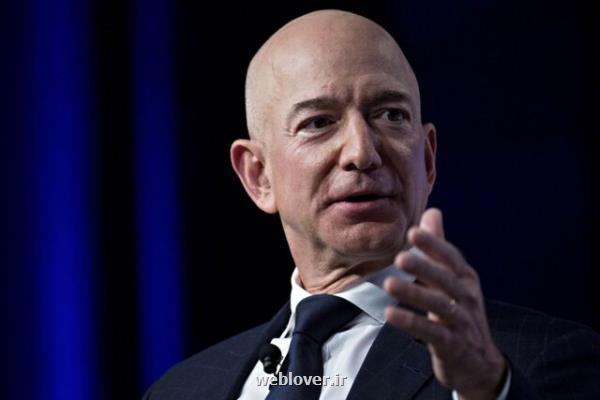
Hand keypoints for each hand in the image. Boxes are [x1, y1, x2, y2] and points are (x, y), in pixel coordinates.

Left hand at [384, 208, 506, 398]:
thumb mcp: (453, 279)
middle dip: (424, 267)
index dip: (434, 245)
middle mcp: (466, 297)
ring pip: (438, 305)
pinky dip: (411, 323)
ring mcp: (461, 322)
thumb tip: (432, 212)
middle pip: (445, 279)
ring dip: (413, 294)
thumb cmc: (460, 312)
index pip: (451, 257)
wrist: (479, 363)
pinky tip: (390, 314)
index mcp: (465, 278)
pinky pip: (431, 332)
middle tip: (400, 257)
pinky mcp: (452, 344)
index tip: (413, 232)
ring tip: (389, 284)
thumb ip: (440, 248)